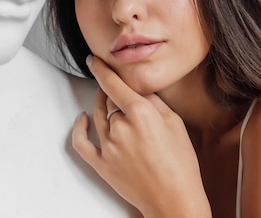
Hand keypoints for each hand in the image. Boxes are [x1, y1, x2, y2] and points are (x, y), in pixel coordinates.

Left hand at [72, 55, 210, 217]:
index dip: (101, 68)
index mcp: (140, 113)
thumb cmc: (180, 165)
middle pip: (109, 100)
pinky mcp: (101, 164)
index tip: (94, 60)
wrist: (173, 200)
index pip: (113, 83)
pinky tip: (83, 119)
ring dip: (104, 109)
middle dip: (117, 97)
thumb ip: (154, 102)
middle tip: (129, 100)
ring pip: (100, 117)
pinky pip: (82, 142)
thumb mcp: (175, 123)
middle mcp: (120, 127)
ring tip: (114, 107)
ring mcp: (108, 146)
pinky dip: (80, 128)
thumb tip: (139, 89)